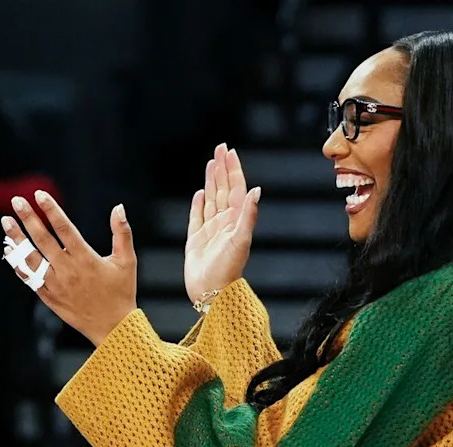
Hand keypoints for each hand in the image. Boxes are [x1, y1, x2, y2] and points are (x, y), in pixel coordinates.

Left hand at [2, 191, 136, 346]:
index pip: (64, 228)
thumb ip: (122, 232)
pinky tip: (10, 251)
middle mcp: (68, 270)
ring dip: (17, 239)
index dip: (51, 210)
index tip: (39, 195)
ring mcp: (56, 284)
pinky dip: (18, 263)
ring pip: (31, 258)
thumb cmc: (122, 292)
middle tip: (16, 201)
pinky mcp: (49, 297)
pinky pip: (29, 278)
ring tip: (6, 222)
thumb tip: (118, 207)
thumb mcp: (127, 261)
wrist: (113, 328)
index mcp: (86, 259)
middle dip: (28, 218)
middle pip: (42, 239)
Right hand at [184, 143, 260, 303]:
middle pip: (223, 189)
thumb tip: (256, 190)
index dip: (233, 169)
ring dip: (211, 181)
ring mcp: (210, 231)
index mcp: (236, 220)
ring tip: (211, 164)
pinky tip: (199, 194)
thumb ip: (248, 215)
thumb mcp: (241, 240)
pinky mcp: (196, 240)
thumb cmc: (228, 269)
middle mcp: (224, 223)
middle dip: (222, 168)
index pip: (235, 188)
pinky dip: (198, 204)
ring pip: (211, 199)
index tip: (229, 151)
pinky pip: (197, 217)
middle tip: (219, 148)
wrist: (211, 292)